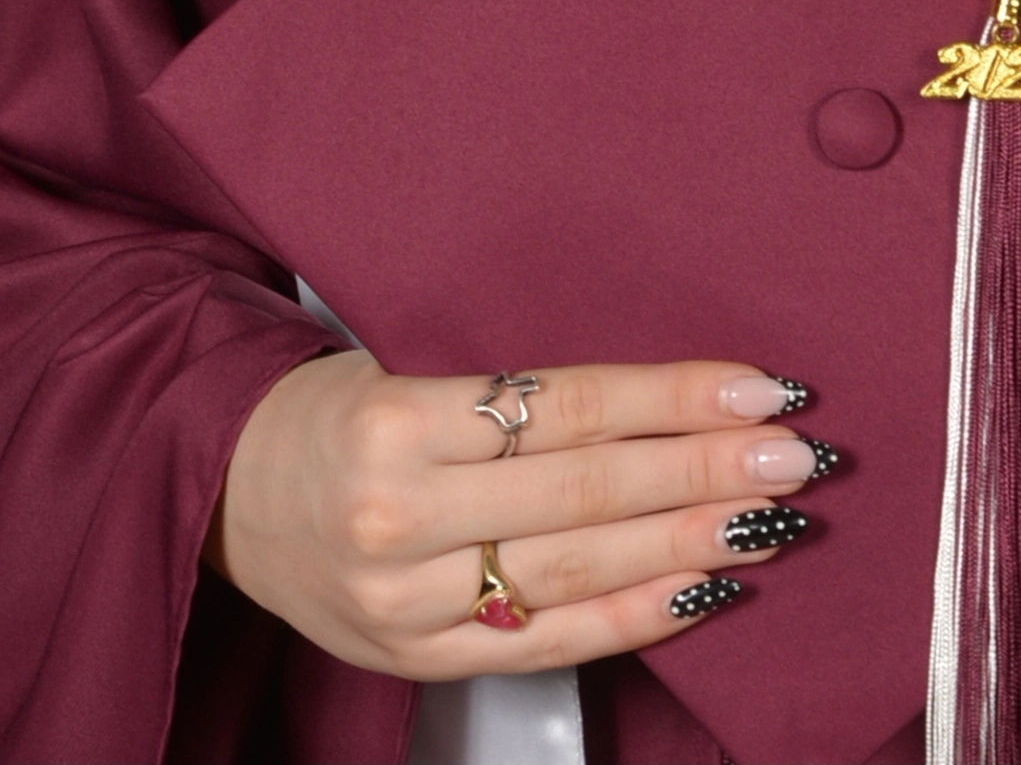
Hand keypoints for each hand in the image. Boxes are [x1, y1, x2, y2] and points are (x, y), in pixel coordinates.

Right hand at [208, 353, 830, 679]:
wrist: (223, 494)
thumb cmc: (333, 410)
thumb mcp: (403, 363)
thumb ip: (514, 386)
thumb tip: (663, 386)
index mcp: (396, 418)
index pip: (569, 406)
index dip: (673, 397)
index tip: (759, 387)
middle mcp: (401, 516)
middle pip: (587, 491)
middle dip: (705, 469)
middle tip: (797, 454)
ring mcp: (407, 601)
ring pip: (578, 571)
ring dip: (689, 540)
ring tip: (771, 517)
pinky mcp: (417, 658)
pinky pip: (549, 642)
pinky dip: (636, 617)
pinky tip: (705, 588)